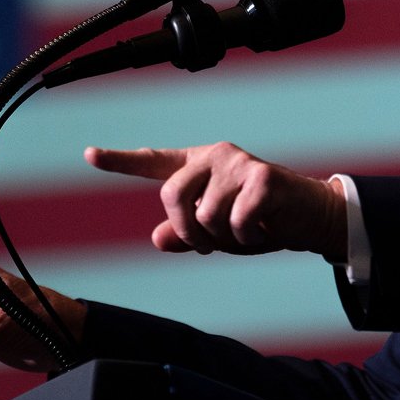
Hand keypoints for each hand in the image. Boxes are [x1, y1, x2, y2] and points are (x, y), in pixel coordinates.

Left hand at [84, 142, 345, 259]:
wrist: (310, 218)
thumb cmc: (261, 223)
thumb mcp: (217, 234)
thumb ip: (185, 234)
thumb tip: (157, 237)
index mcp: (198, 167)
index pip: (153, 163)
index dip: (119, 161)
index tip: (89, 154)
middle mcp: (214, 157)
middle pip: (172, 195)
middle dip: (188, 230)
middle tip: (210, 245)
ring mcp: (237, 163)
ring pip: (205, 215)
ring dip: (223, 238)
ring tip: (244, 232)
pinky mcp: (261, 177)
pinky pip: (236, 220)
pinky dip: (247, 237)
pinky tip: (263, 229)